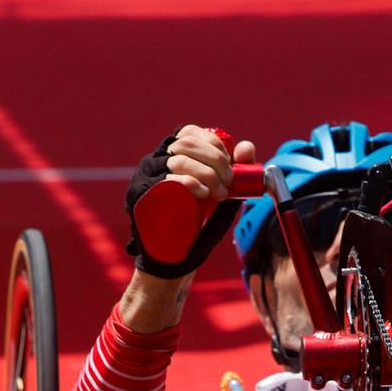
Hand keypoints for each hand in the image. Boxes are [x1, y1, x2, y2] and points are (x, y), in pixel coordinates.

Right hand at [125, 124, 256, 279]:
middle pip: (186, 144)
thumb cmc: (197, 222)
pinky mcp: (143, 196)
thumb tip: (248, 147)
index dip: (214, 145)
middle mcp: (156, 162)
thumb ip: (234, 171)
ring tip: (219, 195)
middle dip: (215, 160)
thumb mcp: (220, 194)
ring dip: (207, 174)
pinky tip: (204, 194)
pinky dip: (190, 182)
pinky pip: (167, 181)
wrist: (176, 257)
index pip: (191, 133)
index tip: (230, 165)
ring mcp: (147, 178)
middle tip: (229, 182)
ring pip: (178, 160)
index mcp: (171, 156)